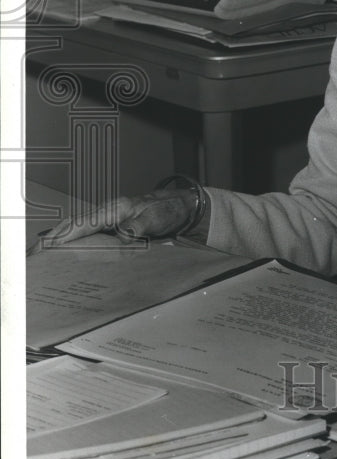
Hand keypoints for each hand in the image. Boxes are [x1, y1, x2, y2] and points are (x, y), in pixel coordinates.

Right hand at [39, 189, 199, 245]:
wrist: (181, 205)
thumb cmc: (167, 210)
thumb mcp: (155, 219)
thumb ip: (137, 228)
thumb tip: (121, 237)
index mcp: (115, 209)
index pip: (83, 224)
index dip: (64, 236)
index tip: (48, 247)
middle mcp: (108, 211)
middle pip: (73, 224)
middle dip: (52, 238)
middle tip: (34, 254)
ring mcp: (108, 216)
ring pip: (77, 228)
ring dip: (58, 239)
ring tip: (40, 254)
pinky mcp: (112, 223)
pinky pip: (86, 231)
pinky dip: (71, 239)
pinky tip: (63, 249)